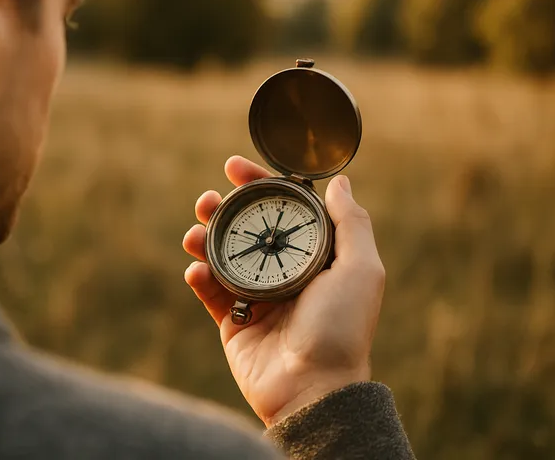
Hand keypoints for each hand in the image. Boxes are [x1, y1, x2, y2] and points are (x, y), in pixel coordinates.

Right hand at [183, 156, 385, 426]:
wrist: (312, 388)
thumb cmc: (342, 329)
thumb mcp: (360, 269)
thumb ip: (351, 223)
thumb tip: (340, 182)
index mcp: (314, 257)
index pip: (283, 209)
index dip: (259, 185)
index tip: (234, 167)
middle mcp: (284, 271)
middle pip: (247, 228)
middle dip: (224, 209)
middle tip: (207, 198)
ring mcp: (257, 296)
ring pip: (223, 255)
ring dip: (205, 238)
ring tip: (194, 231)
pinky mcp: (234, 320)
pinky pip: (210, 291)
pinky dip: (200, 276)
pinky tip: (196, 269)